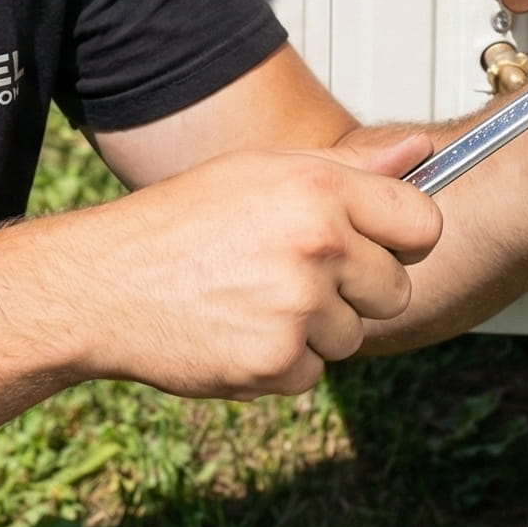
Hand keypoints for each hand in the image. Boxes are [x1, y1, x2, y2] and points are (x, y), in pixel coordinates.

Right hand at [66, 132, 443, 399]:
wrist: (104, 284)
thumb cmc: (184, 221)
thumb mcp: (261, 172)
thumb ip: (348, 167)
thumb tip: (421, 153)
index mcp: (319, 188)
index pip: (423, 225)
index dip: (401, 241)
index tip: (374, 246)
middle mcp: (317, 244)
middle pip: (395, 290)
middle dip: (356, 292)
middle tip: (291, 276)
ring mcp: (298, 307)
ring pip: (352, 335)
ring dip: (314, 329)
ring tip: (251, 300)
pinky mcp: (276, 363)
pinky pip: (313, 373)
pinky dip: (281, 363)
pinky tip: (236, 331)